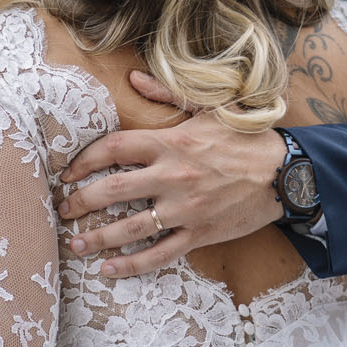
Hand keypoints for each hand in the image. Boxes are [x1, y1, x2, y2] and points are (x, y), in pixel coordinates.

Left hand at [56, 69, 285, 276]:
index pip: (113, 148)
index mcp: (171, 142)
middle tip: (61, 209)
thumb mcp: (208, 107)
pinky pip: (159, 254)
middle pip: (112, 190)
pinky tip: (109, 269)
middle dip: (80, 201)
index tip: (68, 171)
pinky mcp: (199, 234)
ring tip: (73, 244)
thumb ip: (166, 94)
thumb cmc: (244, 138)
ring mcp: (185, 209)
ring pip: (129, 228)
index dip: (84, 160)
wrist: (284, 172)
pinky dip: (131, 264)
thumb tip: (133, 78)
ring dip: (96, 238)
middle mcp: (172, 177)